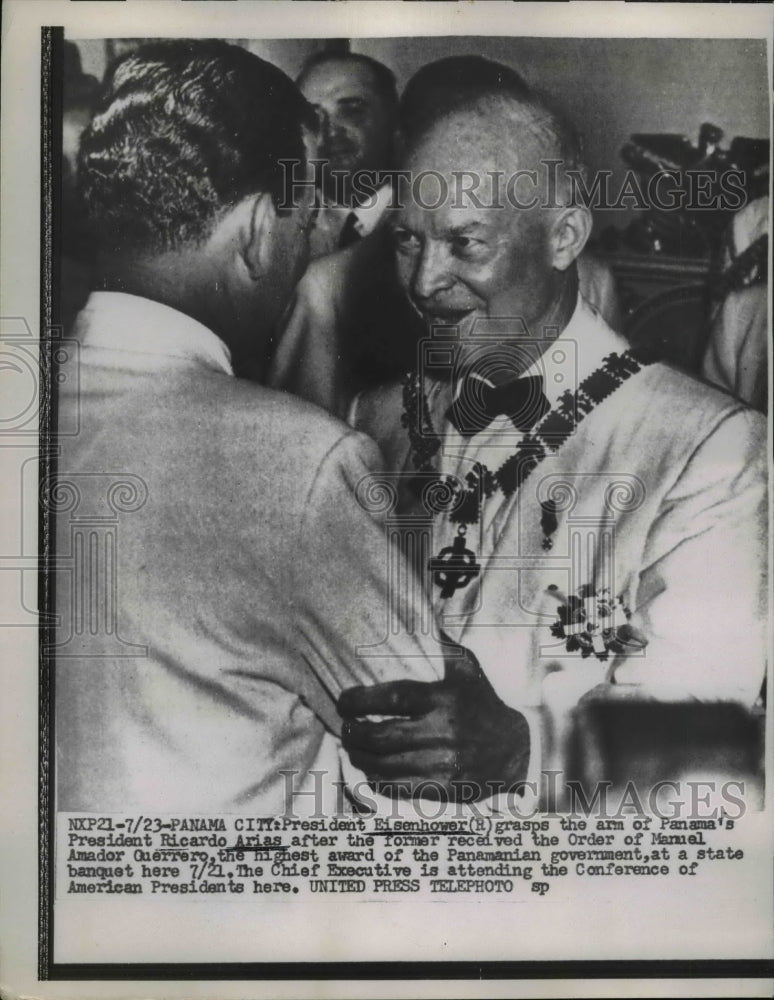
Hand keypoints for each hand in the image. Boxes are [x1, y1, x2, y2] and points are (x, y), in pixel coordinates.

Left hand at [338, 645, 529, 801]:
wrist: (518, 749)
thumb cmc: (483, 705)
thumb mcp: (467, 670)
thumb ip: (443, 646)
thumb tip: (424, 616)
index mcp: (444, 699)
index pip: (393, 698)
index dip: (362, 700)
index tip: (344, 701)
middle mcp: (442, 732)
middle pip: (382, 737)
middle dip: (354, 733)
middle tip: (345, 727)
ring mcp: (442, 764)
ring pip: (385, 765)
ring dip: (360, 757)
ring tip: (352, 747)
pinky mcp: (443, 789)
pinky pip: (399, 788)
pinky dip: (377, 780)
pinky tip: (369, 770)